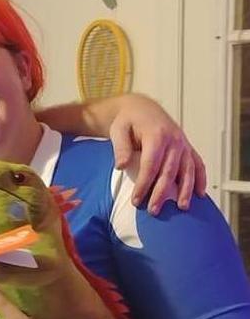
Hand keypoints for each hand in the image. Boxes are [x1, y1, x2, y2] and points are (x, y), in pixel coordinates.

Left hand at [108, 93, 206, 214]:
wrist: (142, 108)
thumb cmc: (127, 121)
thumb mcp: (118, 130)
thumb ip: (120, 148)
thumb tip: (122, 166)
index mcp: (156, 135)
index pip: (151, 165)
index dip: (144, 184)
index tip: (136, 200)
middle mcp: (174, 140)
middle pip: (169, 171)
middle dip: (162, 193)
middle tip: (154, 210)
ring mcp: (183, 143)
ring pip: (187, 170)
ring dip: (186, 190)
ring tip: (182, 207)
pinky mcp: (187, 147)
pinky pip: (197, 164)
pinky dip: (200, 179)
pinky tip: (200, 194)